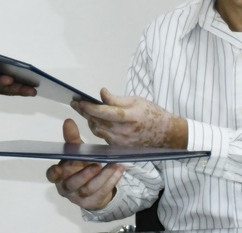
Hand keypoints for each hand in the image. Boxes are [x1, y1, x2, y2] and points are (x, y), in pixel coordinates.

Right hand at [46, 119, 124, 209]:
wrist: (92, 186)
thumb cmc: (79, 165)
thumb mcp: (76, 152)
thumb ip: (71, 139)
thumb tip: (68, 121)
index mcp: (59, 175)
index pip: (52, 175)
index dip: (54, 173)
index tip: (59, 169)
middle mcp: (66, 188)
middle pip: (73, 183)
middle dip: (84, 175)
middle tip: (96, 164)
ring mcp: (79, 197)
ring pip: (90, 189)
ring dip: (103, 177)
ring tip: (114, 165)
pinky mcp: (92, 202)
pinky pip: (102, 192)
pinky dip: (112, 181)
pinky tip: (119, 170)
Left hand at [73, 88, 187, 148]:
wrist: (167, 134)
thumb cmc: (152, 113)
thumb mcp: (136, 100)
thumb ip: (116, 99)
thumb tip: (101, 93)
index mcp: (129, 117)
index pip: (104, 112)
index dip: (89, 107)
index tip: (78, 100)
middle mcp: (124, 132)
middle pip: (97, 122)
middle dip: (84, 112)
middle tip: (75, 103)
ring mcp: (121, 142)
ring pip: (98, 131)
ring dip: (89, 120)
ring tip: (83, 110)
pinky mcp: (120, 147)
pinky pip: (104, 137)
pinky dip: (97, 128)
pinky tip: (94, 120)